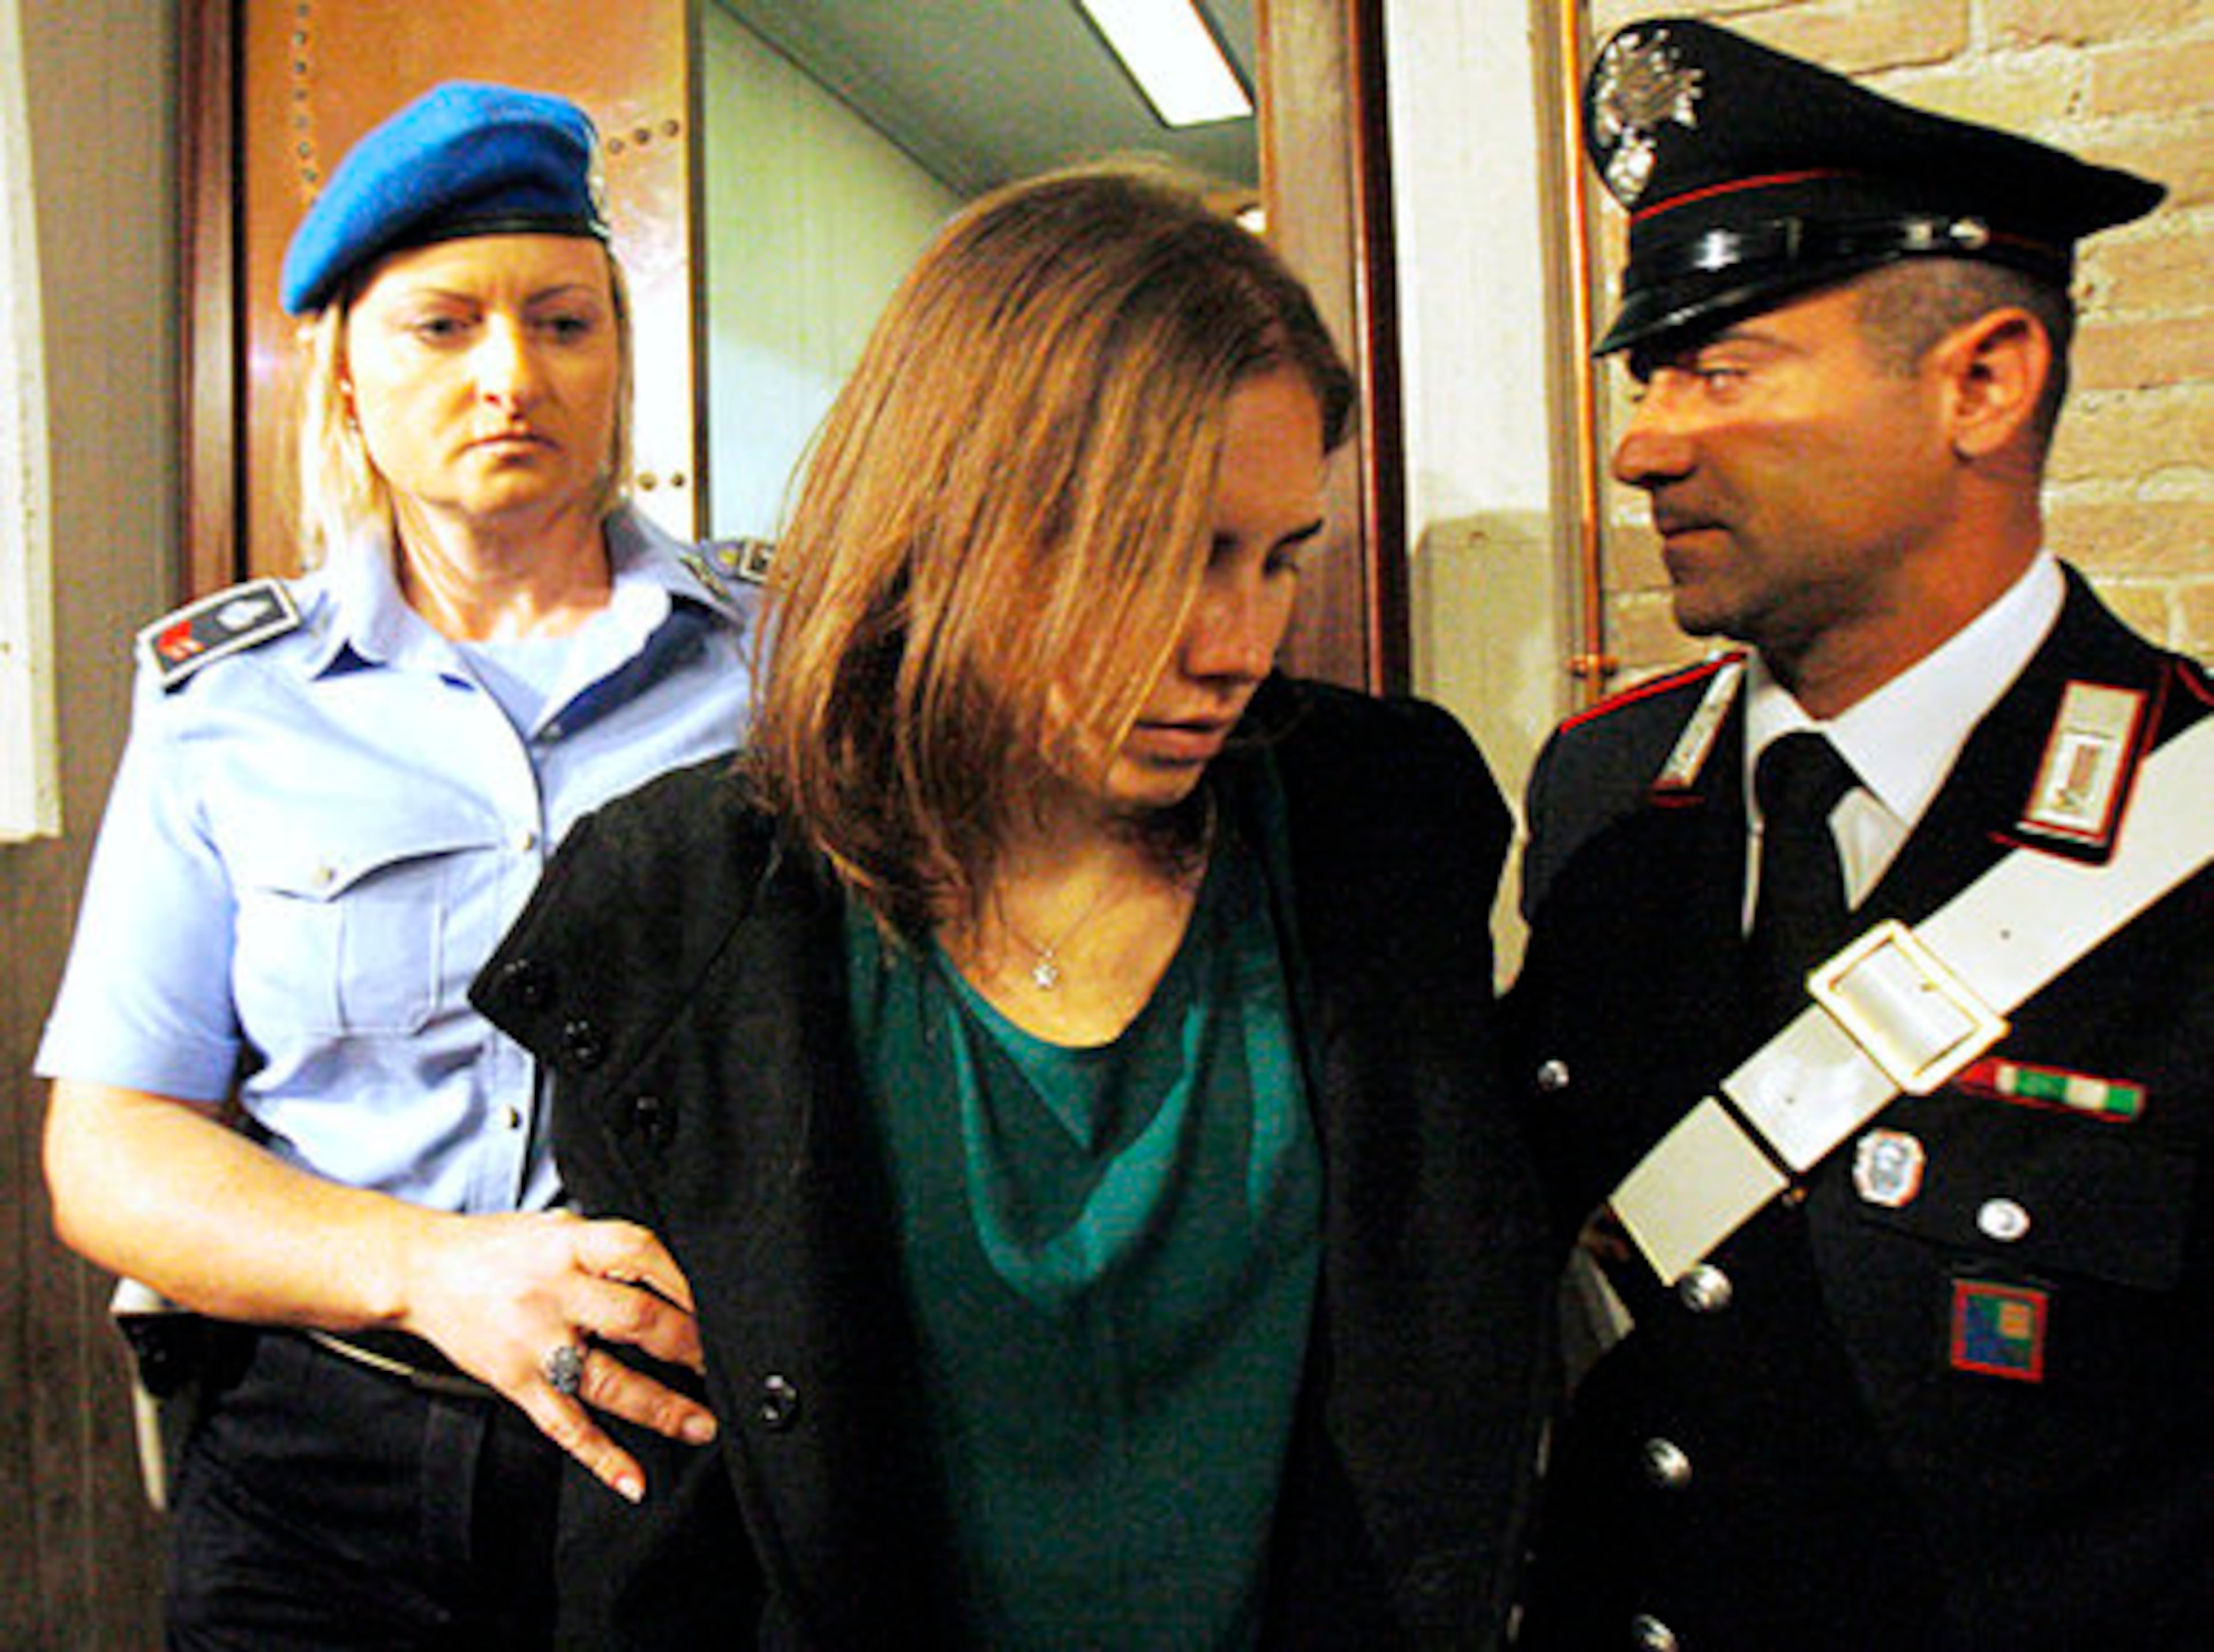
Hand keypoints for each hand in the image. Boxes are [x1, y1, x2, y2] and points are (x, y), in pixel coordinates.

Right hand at [398, 1209, 716, 1502]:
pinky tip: (633, 1480)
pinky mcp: (516, 1383)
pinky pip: (565, 1426)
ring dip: (662, 1408)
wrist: (419, 1270)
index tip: (725, 1300)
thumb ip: (607, 1245)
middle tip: (726, 1363)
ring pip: (607, 1382)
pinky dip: (602, 1457)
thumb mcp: (556, 1226)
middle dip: (689, 1346)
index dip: (687, 1279)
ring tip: (703, 1426)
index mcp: (570, 1245)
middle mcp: (555, 1293)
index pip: (642, 1253)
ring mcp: (535, 1342)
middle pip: (635, 1320)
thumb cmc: (496, 1247)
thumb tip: (674, 1270)